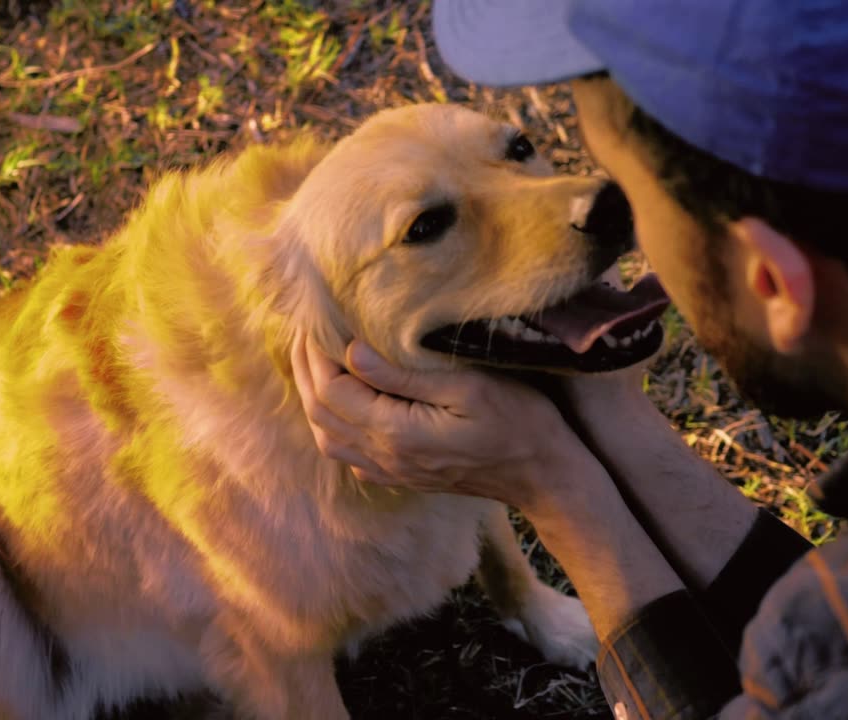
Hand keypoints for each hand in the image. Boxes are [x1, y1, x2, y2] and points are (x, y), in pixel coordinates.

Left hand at [289, 332, 602, 508]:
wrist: (543, 475)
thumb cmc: (518, 422)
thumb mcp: (467, 387)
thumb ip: (403, 376)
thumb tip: (351, 352)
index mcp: (397, 433)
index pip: (331, 391)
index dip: (315, 354)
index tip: (314, 320)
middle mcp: (384, 457)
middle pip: (320, 414)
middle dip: (305, 371)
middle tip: (305, 332)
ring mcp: (391, 471)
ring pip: (327, 438)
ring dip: (313, 398)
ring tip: (315, 360)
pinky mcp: (400, 476)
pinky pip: (348, 454)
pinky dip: (333, 424)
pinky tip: (343, 400)